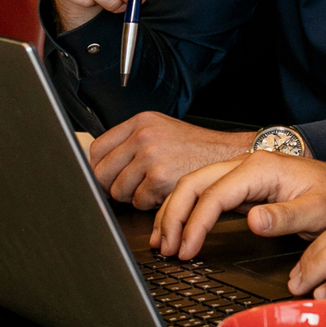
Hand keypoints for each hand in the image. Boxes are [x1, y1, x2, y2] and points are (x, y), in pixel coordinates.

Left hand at [85, 113, 253, 208]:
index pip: (97, 149)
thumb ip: (132, 142)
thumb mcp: (162, 131)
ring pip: (118, 191)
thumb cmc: (197, 147)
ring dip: (133, 196)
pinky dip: (149, 204)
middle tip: (129, 188)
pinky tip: (164, 192)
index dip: (99, 168)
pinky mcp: (160, 178)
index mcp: (140, 122)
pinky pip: (139, 201)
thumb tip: (101, 166)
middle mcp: (143, 136)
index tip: (106, 177)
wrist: (228, 156)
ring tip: (152, 187)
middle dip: (111, 186)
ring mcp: (151, 156)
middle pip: (102, 172)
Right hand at [155, 152, 325, 268]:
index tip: (187, 250)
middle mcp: (245, 165)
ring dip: (174, 212)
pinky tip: (179, 229)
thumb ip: (285, 216)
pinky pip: (204, 194)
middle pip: (193, 183)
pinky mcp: (240, 185)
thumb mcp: (318, 211)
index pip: (214, 194)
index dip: (195, 223)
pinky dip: (186, 211)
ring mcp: (240, 174)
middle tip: (165, 247)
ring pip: (193, 186)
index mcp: (260, 168)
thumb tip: (253, 221)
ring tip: (163, 242)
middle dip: (173, 215)